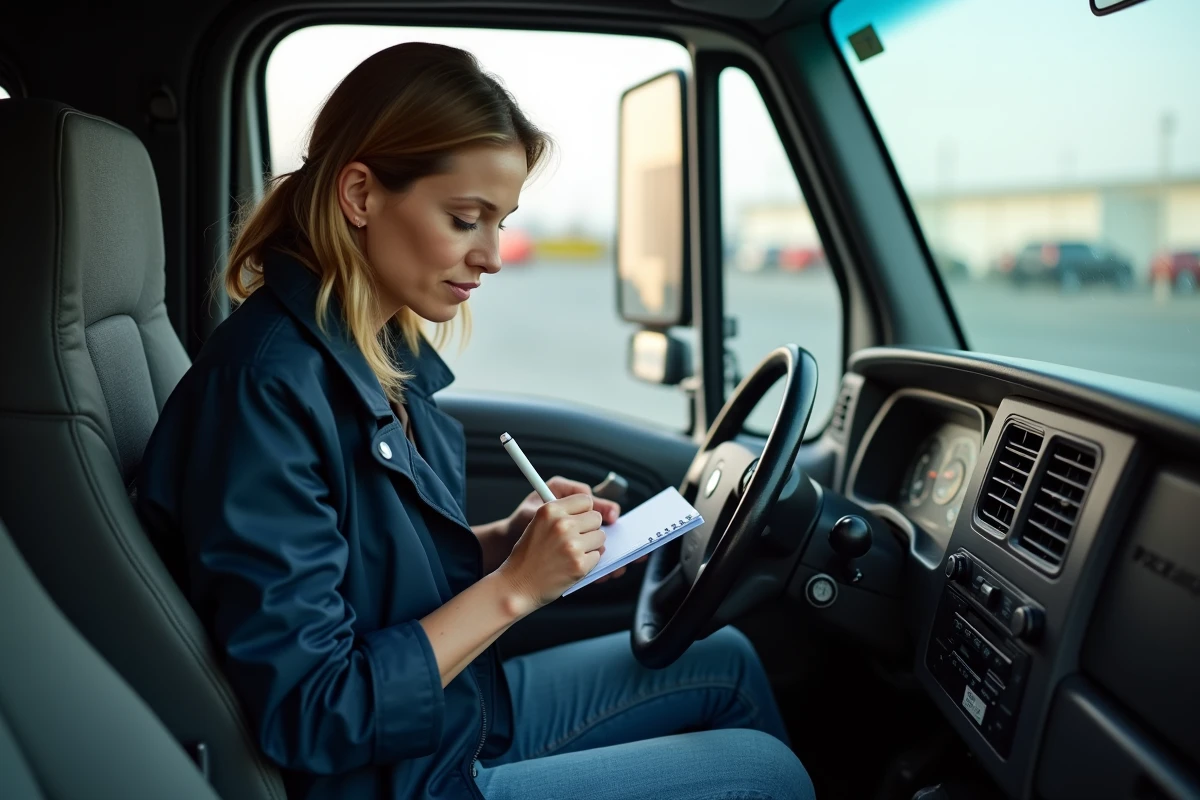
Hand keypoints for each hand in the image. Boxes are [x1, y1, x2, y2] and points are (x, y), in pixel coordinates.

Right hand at [497, 494, 606, 610]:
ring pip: (600, 537)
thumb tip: (595, 512)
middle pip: (596, 517)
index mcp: (550, 510)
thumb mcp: (538, 524)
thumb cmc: (527, 556)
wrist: (516, 585)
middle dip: (589, 528)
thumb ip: (563, 515)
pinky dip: (588, 562)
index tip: (578, 520)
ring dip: (591, 545)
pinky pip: (597, 556)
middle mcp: (562, 524)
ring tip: (571, 553)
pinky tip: (570, 566)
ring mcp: (572, 545)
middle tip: (575, 540)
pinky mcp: (579, 564)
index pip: (585, 499)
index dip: (584, 511)